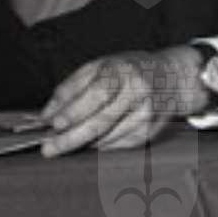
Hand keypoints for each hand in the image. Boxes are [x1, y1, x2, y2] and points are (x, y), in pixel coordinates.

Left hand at [38, 47, 202, 155]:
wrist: (171, 78)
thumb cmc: (128, 71)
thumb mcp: (98, 67)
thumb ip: (70, 88)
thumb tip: (46, 114)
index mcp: (124, 71)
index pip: (98, 93)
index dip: (75, 111)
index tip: (54, 124)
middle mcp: (139, 92)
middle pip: (102, 122)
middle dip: (71, 138)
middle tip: (49, 149)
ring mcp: (146, 115)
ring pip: (107, 137)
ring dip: (82, 143)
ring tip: (63, 144)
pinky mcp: (148, 132)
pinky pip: (116, 145)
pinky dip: (98, 144)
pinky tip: (90, 140)